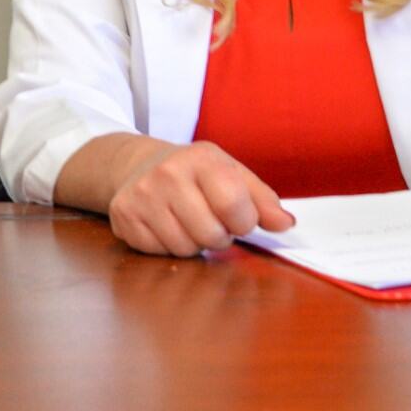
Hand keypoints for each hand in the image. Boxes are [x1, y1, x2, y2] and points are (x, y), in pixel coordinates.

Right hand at [107, 140, 294, 257]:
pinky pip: (159, 253)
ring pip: (185, 249)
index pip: (235, 205)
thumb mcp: (231, 173)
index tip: (238, 218)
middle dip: (218, 236)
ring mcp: (142, 195)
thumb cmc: (194, 173)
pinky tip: (166, 227)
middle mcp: (168, 173)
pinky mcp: (124, 216)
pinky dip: (168, 247)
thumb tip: (286, 224)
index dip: (244, 222)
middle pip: (211, 234)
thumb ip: (262, 200)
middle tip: (210, 220)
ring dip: (194, 244)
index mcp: (202, 158)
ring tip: (188, 223)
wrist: (138, 165)